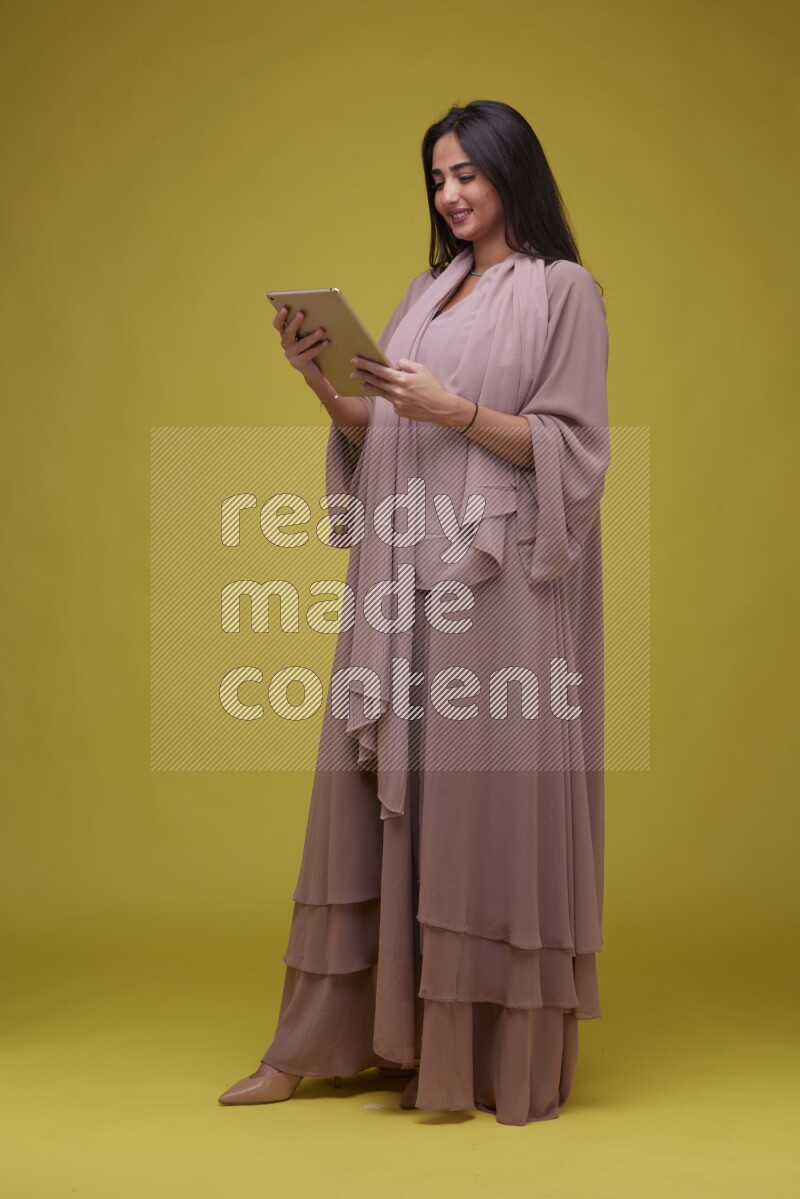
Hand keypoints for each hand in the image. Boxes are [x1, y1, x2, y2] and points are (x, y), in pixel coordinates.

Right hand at [272, 305, 330, 388]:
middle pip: (287, 333)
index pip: (278, 325)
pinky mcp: (298, 363)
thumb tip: (316, 311)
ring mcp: (290, 355)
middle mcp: (285, 345)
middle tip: (301, 314)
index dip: (280, 317)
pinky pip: (308, 354)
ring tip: (321, 330)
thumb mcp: (307, 335)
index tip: (285, 307)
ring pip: (300, 344)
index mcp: (285, 336)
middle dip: (294, 323)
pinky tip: (326, 342)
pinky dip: (318, 347)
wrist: (313, 371)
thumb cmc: (312, 348)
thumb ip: (307, 325)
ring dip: (311, 336)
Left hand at [350, 356, 468, 426]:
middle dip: (363, 376)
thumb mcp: (421, 369)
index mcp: (402, 379)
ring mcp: (397, 403)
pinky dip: (392, 396)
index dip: (366, 365)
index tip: (356, 360)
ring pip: (381, 392)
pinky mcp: (399, 411)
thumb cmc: (432, 386)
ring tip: (364, 384)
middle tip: (353, 372)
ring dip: (372, 387)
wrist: (440, 408)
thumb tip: (394, 366)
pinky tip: (397, 395)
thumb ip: (405, 365)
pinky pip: (392, 401)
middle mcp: (397, 392)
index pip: (379, 370)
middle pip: (376, 382)